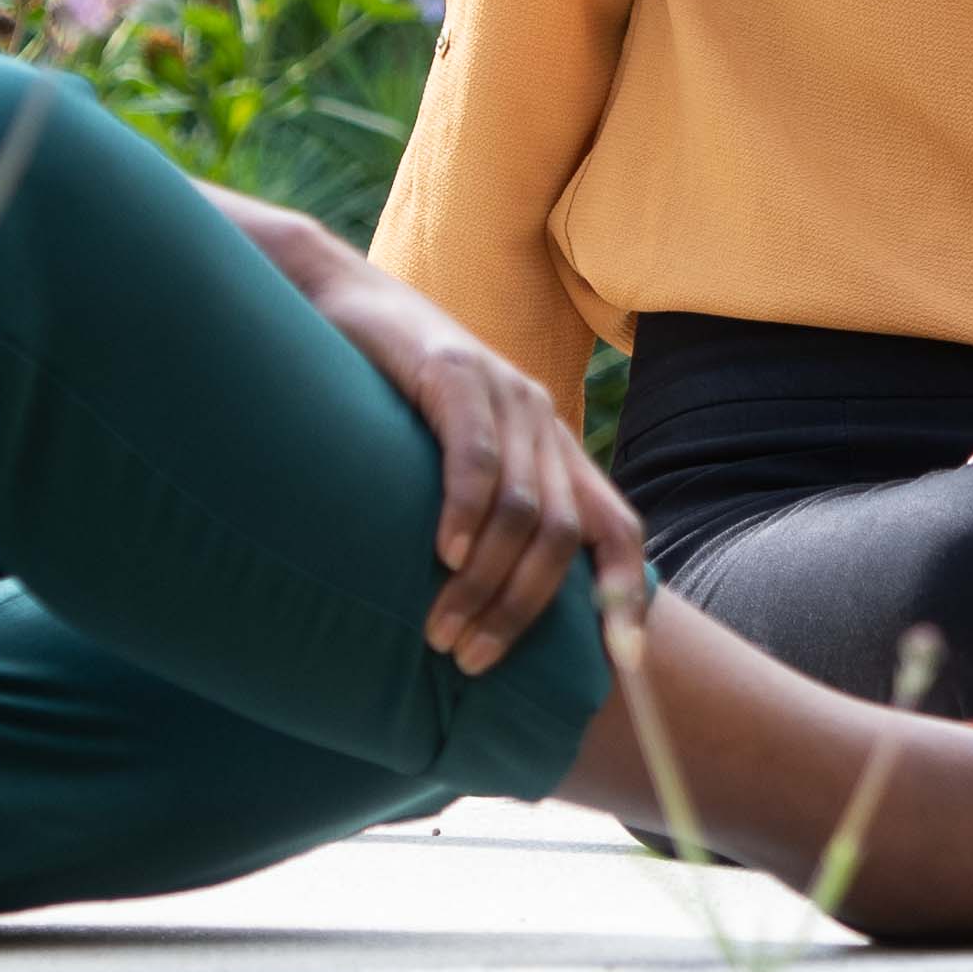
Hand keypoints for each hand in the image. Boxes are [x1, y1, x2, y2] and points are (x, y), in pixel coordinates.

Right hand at [232, 198, 637, 668]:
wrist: (344, 305)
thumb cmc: (391, 403)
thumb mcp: (451, 464)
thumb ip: (484, 520)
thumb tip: (486, 617)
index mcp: (555, 451)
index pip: (618, 529)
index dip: (628, 596)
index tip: (625, 666)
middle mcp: (544, 422)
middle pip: (565, 537)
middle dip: (523, 610)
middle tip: (473, 660)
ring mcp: (505, 394)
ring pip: (525, 509)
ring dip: (485, 582)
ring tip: (443, 631)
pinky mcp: (456, 372)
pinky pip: (477, 455)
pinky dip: (467, 511)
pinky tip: (442, 554)